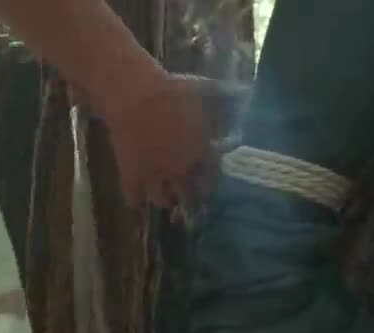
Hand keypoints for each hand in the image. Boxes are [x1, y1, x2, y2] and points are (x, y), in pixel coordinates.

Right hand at [91, 66, 211, 207]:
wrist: (135, 95)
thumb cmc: (171, 90)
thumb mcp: (205, 94)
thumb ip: (222, 104)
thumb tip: (242, 98)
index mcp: (202, 153)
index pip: (214, 178)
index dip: (212, 180)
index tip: (208, 179)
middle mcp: (181, 170)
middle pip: (191, 196)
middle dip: (191, 196)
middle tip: (188, 194)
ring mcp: (156, 176)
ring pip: (163, 201)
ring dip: (165, 200)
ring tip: (165, 197)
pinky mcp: (131, 176)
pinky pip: (134, 199)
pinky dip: (136, 200)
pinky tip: (138, 198)